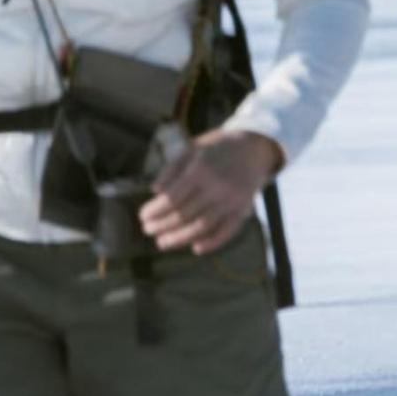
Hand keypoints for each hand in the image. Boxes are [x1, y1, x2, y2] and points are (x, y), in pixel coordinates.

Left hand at [139, 129, 284, 255]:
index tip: (142, 217)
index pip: (173, 198)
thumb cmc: (217, 146)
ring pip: (202, 226)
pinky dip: (212, 242)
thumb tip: (155, 190)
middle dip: (163, 225)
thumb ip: (172, 169)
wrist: (254, 148)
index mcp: (200, 170)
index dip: (155, 210)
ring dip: (180, 238)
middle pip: (185, 214)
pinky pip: (227, 231)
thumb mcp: (192, 148)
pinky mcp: (243, 210)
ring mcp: (231, 201)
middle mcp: (216, 188)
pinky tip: (196, 248)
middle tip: (147, 231)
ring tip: (162, 243)